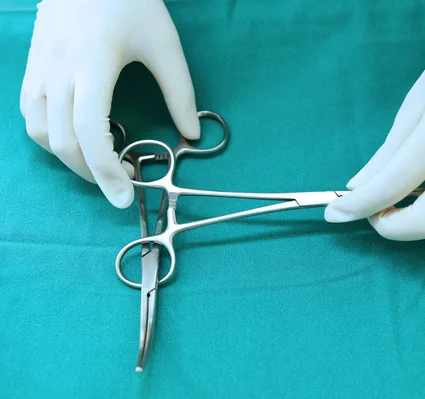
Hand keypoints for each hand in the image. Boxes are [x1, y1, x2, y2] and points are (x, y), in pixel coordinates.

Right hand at [21, 0, 198, 207]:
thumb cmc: (131, 1)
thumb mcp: (165, 44)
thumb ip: (180, 92)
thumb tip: (192, 135)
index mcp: (93, 64)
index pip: (90, 131)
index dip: (105, 171)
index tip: (125, 195)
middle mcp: (57, 69)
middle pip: (63, 140)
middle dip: (91, 174)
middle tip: (120, 183)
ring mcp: (39, 67)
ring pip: (39, 131)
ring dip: (67, 158)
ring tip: (99, 165)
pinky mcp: (31, 65)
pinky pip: (29, 113)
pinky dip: (50, 136)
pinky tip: (74, 139)